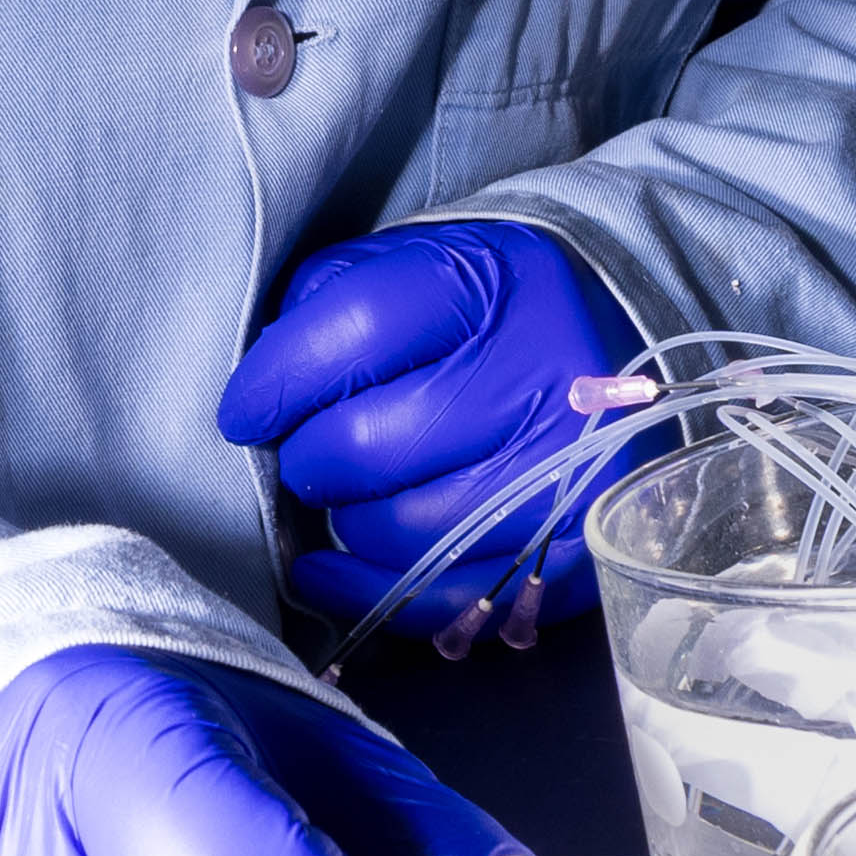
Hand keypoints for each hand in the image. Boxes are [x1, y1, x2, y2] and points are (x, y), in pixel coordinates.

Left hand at [220, 219, 652, 647]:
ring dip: (344, 520)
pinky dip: (369, 592)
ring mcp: (561, 474)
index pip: (357, 331)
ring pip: (397, 530)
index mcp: (491, 286)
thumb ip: (330, 300)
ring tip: (347, 492)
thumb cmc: (484, 307)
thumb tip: (264, 387)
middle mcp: (539, 378)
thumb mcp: (414, 259)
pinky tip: (327, 570)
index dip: (277, 380)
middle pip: (369, 445)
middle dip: (308, 458)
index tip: (243, 412)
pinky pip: (444, 597)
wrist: (612, 341)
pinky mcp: (569, 552)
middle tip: (307, 451)